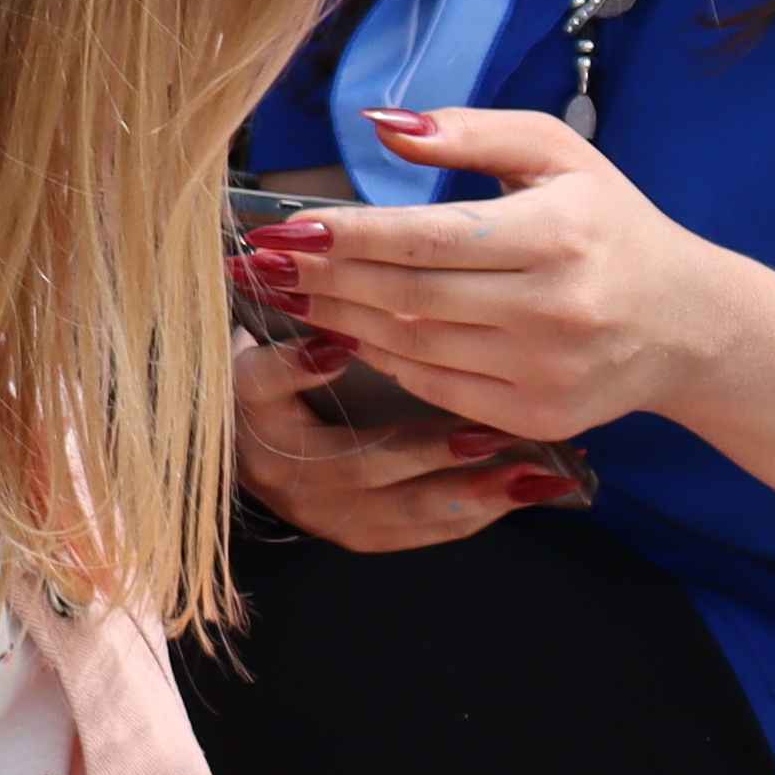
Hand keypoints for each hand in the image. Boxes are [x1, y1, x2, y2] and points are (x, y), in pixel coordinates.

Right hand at [227, 332, 581, 550]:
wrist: (260, 442)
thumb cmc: (283, 366)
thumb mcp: (276, 330)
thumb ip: (311, 300)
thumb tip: (339, 240)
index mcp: (247, 403)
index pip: (257, 385)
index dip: (293, 369)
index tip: (340, 343)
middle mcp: (274, 465)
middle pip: (346, 465)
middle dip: (421, 450)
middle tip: (482, 433)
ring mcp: (316, 508)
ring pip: (397, 509)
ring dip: (466, 489)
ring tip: (526, 470)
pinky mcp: (356, 534)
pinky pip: (422, 531)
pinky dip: (477, 512)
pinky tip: (526, 492)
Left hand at [244, 108, 750, 447]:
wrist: (690, 324)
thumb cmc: (608, 224)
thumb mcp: (556, 154)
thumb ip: (470, 130)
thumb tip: (379, 123)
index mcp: (559, 236)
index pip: (430, 237)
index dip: (349, 235)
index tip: (284, 224)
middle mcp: (557, 309)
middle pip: (409, 296)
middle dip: (323, 278)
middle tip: (260, 260)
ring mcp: (549, 371)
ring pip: (413, 346)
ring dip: (336, 319)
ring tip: (283, 291)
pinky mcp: (541, 417)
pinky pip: (436, 387)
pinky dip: (380, 359)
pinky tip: (342, 330)